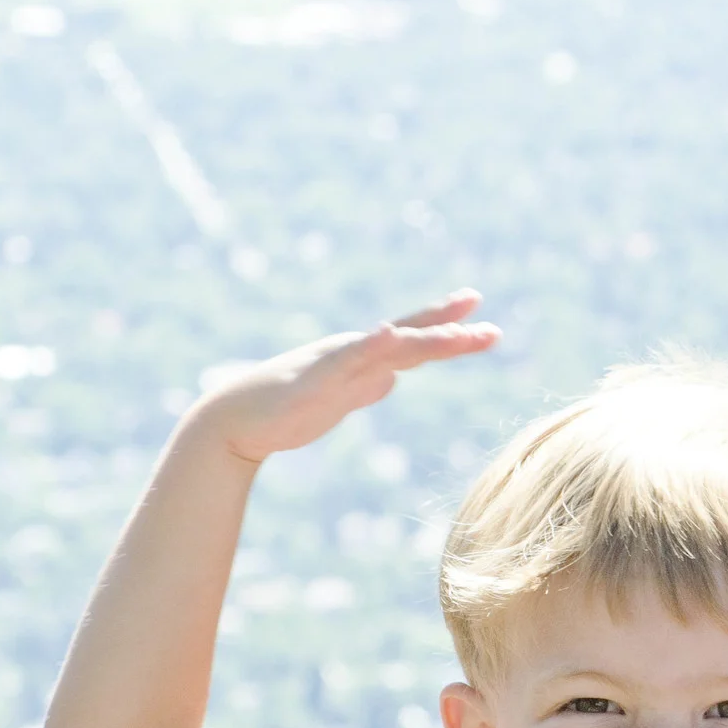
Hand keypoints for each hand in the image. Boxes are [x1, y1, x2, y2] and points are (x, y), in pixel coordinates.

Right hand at [188, 289, 499, 463]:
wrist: (237, 422)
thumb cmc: (288, 408)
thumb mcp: (339, 398)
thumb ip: (366, 385)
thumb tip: (391, 381)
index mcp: (363, 360)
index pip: (413, 338)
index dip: (446, 324)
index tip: (478, 305)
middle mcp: (353, 354)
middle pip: (410, 337)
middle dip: (450, 329)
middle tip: (489, 321)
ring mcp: (334, 366)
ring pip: (387, 349)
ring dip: (424, 339)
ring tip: (459, 332)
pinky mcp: (314, 383)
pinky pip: (346, 362)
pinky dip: (370, 346)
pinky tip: (389, 334)